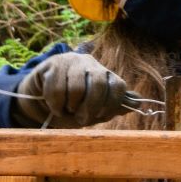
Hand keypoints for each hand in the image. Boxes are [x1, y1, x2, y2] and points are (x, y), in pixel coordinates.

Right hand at [13, 53, 127, 127]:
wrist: (42, 98)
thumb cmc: (73, 105)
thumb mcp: (96, 110)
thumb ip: (115, 106)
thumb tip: (138, 104)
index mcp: (105, 74)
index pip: (118, 86)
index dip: (112, 105)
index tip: (100, 117)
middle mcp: (90, 63)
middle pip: (98, 84)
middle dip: (90, 108)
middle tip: (82, 119)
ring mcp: (71, 61)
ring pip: (77, 87)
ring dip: (71, 106)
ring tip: (67, 111)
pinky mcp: (52, 64)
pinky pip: (57, 88)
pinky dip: (56, 104)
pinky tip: (56, 108)